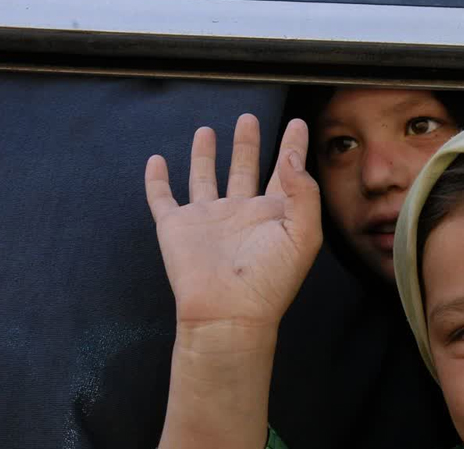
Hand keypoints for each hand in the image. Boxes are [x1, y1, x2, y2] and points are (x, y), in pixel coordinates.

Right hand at [145, 115, 321, 328]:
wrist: (229, 312)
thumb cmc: (271, 279)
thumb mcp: (303, 234)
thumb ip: (303, 192)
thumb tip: (291, 157)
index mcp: (273, 215)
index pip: (285, 173)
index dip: (292, 147)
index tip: (298, 124)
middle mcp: (240, 213)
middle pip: (245, 168)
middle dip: (248, 144)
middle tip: (250, 119)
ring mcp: (207, 219)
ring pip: (205, 177)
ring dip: (206, 154)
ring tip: (209, 129)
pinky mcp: (176, 226)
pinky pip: (162, 198)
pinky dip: (156, 180)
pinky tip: (157, 161)